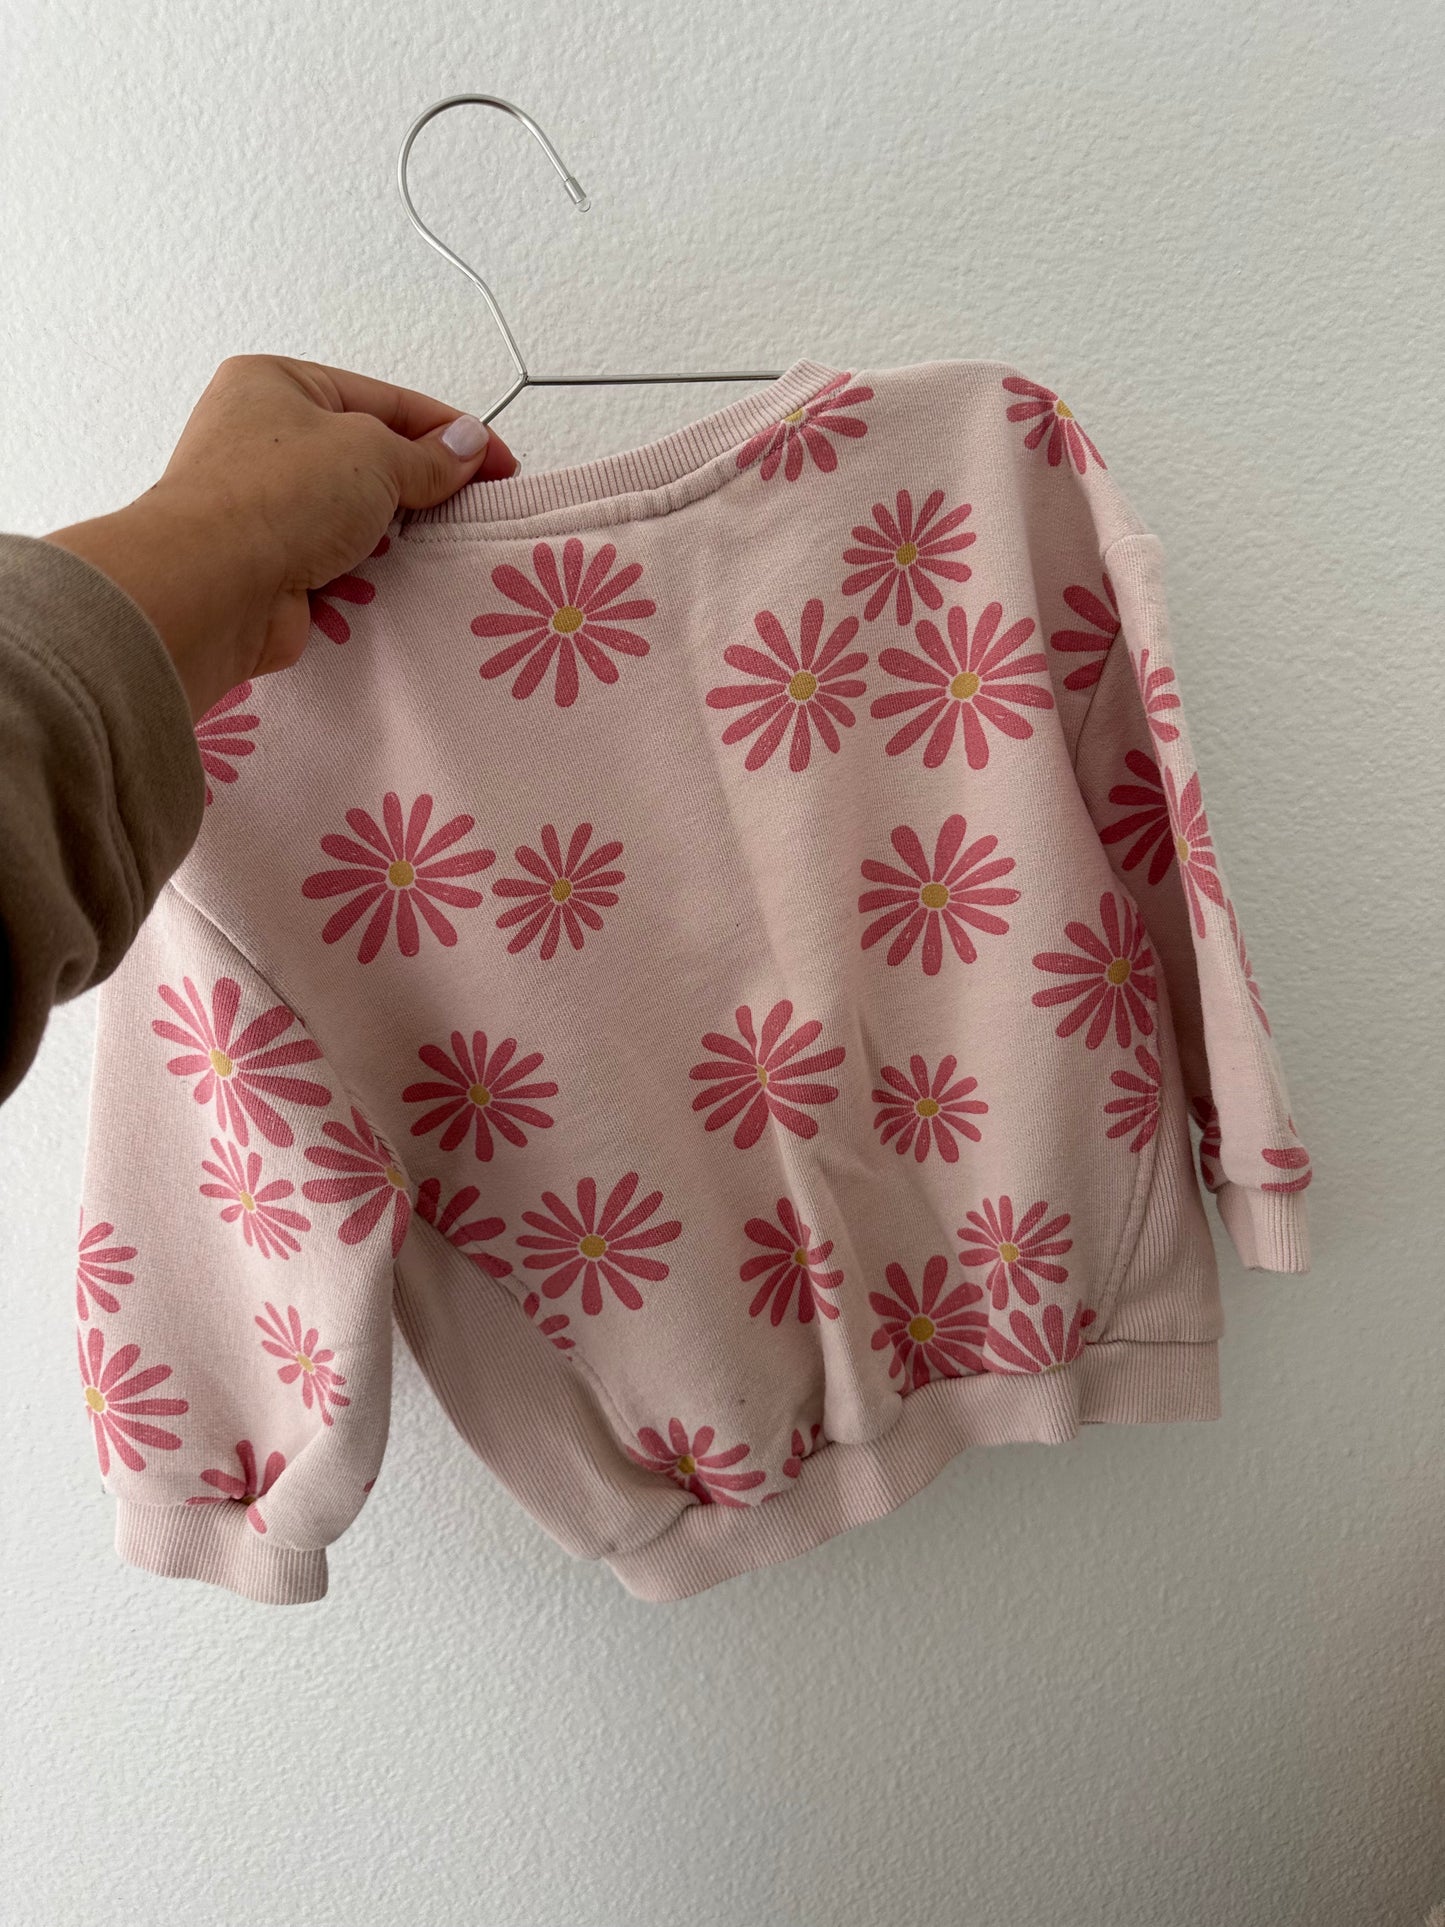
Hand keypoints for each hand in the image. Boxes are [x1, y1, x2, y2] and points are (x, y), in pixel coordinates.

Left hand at [44, 354, 517, 721]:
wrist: (213, 586)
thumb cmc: (283, 494)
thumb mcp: (374, 454)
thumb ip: (429, 455)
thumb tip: (468, 443)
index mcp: (276, 383)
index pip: (383, 399)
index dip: (448, 429)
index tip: (500, 464)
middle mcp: (261, 437)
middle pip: (367, 455)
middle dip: (420, 483)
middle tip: (475, 506)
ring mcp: (261, 503)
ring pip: (352, 512)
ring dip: (392, 532)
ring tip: (440, 546)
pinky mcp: (268, 563)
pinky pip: (334, 560)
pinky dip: (365, 571)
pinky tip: (397, 581)